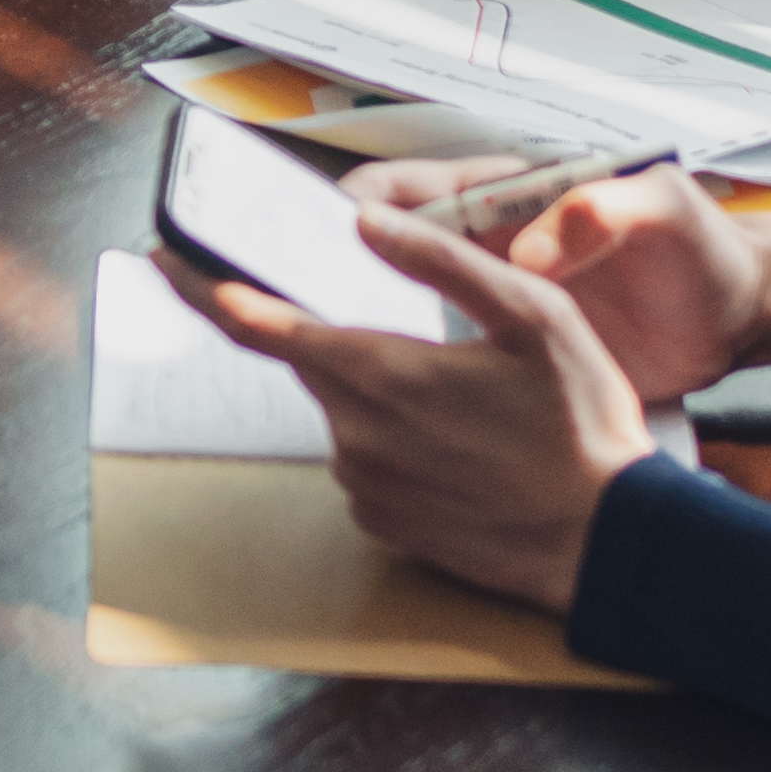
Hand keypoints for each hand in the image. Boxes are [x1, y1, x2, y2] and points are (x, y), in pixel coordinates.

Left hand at [190, 216, 662, 614]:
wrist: (607, 545)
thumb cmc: (582, 429)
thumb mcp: (536, 319)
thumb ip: (444, 263)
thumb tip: (367, 226)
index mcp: (382, 374)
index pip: (260, 324)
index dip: (204, 286)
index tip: (164, 256)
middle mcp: (355, 434)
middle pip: (316, 362)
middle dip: (349, 338)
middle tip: (429, 344)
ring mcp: (363, 484)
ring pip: (347, 410)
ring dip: (385, 392)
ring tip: (475, 406)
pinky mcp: (380, 521)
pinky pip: (368, 458)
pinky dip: (400, 439)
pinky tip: (465, 445)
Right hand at [344, 154, 770, 398]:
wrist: (743, 320)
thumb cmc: (706, 252)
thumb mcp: (666, 214)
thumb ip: (606, 211)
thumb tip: (535, 247)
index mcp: (517, 198)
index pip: (417, 188)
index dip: (362, 204)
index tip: (323, 232)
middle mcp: (495, 244)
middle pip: (390, 249)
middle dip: (338, 269)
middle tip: (293, 300)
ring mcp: (498, 302)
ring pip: (404, 307)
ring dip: (361, 325)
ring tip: (316, 352)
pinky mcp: (512, 354)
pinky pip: (442, 358)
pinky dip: (407, 374)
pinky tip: (381, 401)